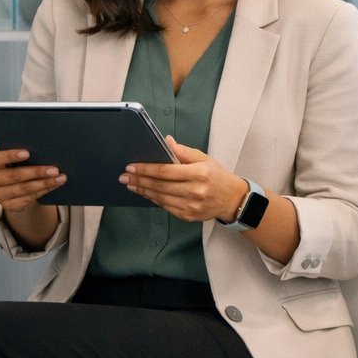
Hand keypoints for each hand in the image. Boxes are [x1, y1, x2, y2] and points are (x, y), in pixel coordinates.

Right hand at [0, 146, 64, 213]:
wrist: (11, 184)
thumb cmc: (12, 160)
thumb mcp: (9, 150)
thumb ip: (11, 140)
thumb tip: (24, 124)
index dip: (9, 156)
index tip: (27, 153)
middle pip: (12, 176)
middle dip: (36, 172)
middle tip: (55, 169)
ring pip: (23, 189)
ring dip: (44, 183)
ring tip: (61, 177)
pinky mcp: (9, 206)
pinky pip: (29, 198)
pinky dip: (44, 190)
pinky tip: (55, 184)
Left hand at [121, 136, 245, 222]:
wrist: (232, 198)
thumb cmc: (217, 176)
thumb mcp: (204, 159)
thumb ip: (184, 151)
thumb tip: (166, 141)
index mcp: (199, 173)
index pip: (166, 171)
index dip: (146, 169)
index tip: (132, 166)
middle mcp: (195, 190)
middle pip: (160, 185)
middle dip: (139, 180)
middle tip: (125, 176)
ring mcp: (191, 205)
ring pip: (160, 197)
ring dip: (143, 191)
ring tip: (131, 185)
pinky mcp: (188, 215)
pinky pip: (165, 207)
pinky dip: (154, 199)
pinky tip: (146, 193)